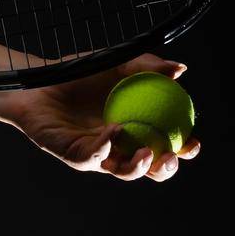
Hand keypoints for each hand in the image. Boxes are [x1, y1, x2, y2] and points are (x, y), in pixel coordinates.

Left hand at [0, 54, 200, 181]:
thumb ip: (146, 66)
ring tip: (147, 153)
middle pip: (148, 169)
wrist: (40, 79)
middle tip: (172, 156)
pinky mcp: (73, 155)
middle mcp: (118, 148)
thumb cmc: (78, 74)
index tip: (194, 141)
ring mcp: (96, 155)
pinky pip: (92, 158)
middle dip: (165, 169)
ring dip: (138, 167)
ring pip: (122, 171)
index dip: (183, 150)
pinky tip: (114, 132)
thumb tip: (180, 70)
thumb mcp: (116, 64)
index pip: (165, 146)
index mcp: (134, 130)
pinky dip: (105, 148)